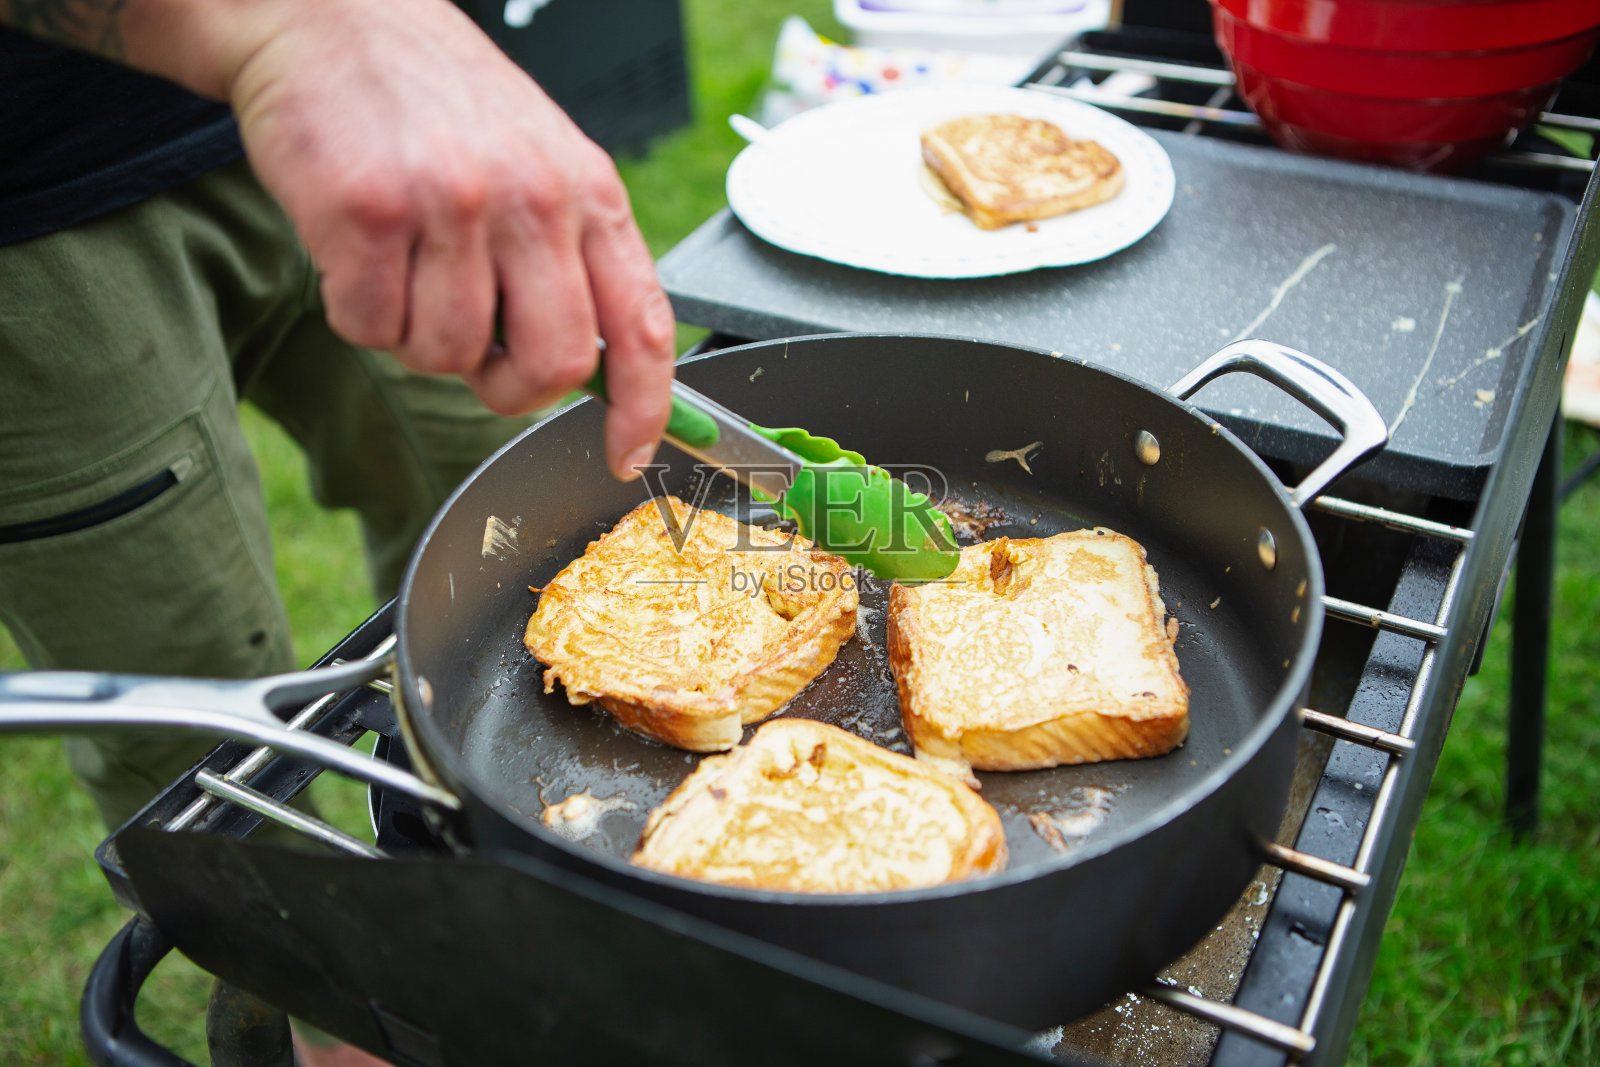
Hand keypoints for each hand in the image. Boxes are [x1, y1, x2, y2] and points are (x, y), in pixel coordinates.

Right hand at [161, 0, 676, 478]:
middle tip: (478, 357)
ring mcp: (451, 203)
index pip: (643, 326)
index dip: (647, 407)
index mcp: (588, 192)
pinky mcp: (367, 212)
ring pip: (449, 355)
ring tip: (407, 269)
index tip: (628, 454)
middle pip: (552, 364)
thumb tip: (595, 370)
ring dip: (420, 339)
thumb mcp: (541, 161)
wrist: (330, 16)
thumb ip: (573, 257)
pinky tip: (359, 252)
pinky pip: (371, 327)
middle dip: (510, 388)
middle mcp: (531, 197)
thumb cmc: (438, 101)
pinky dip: (358, 312)